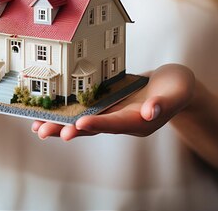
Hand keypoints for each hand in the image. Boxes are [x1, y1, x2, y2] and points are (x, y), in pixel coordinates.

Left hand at [32, 64, 194, 140]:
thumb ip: (164, 102)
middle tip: (44, 131)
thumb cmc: (178, 86)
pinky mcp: (107, 105)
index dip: (98, 124)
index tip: (79, 123)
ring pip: (84, 122)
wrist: (175, 86)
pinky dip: (67, 112)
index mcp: (139, 121)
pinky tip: (48, 113)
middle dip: (68, 129)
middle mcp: (122, 121)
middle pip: (93, 128)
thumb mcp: (177, 91)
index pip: (116, 123)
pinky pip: (84, 110)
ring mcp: (113, 114)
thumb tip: (150, 111)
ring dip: (61, 124)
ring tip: (38, 128)